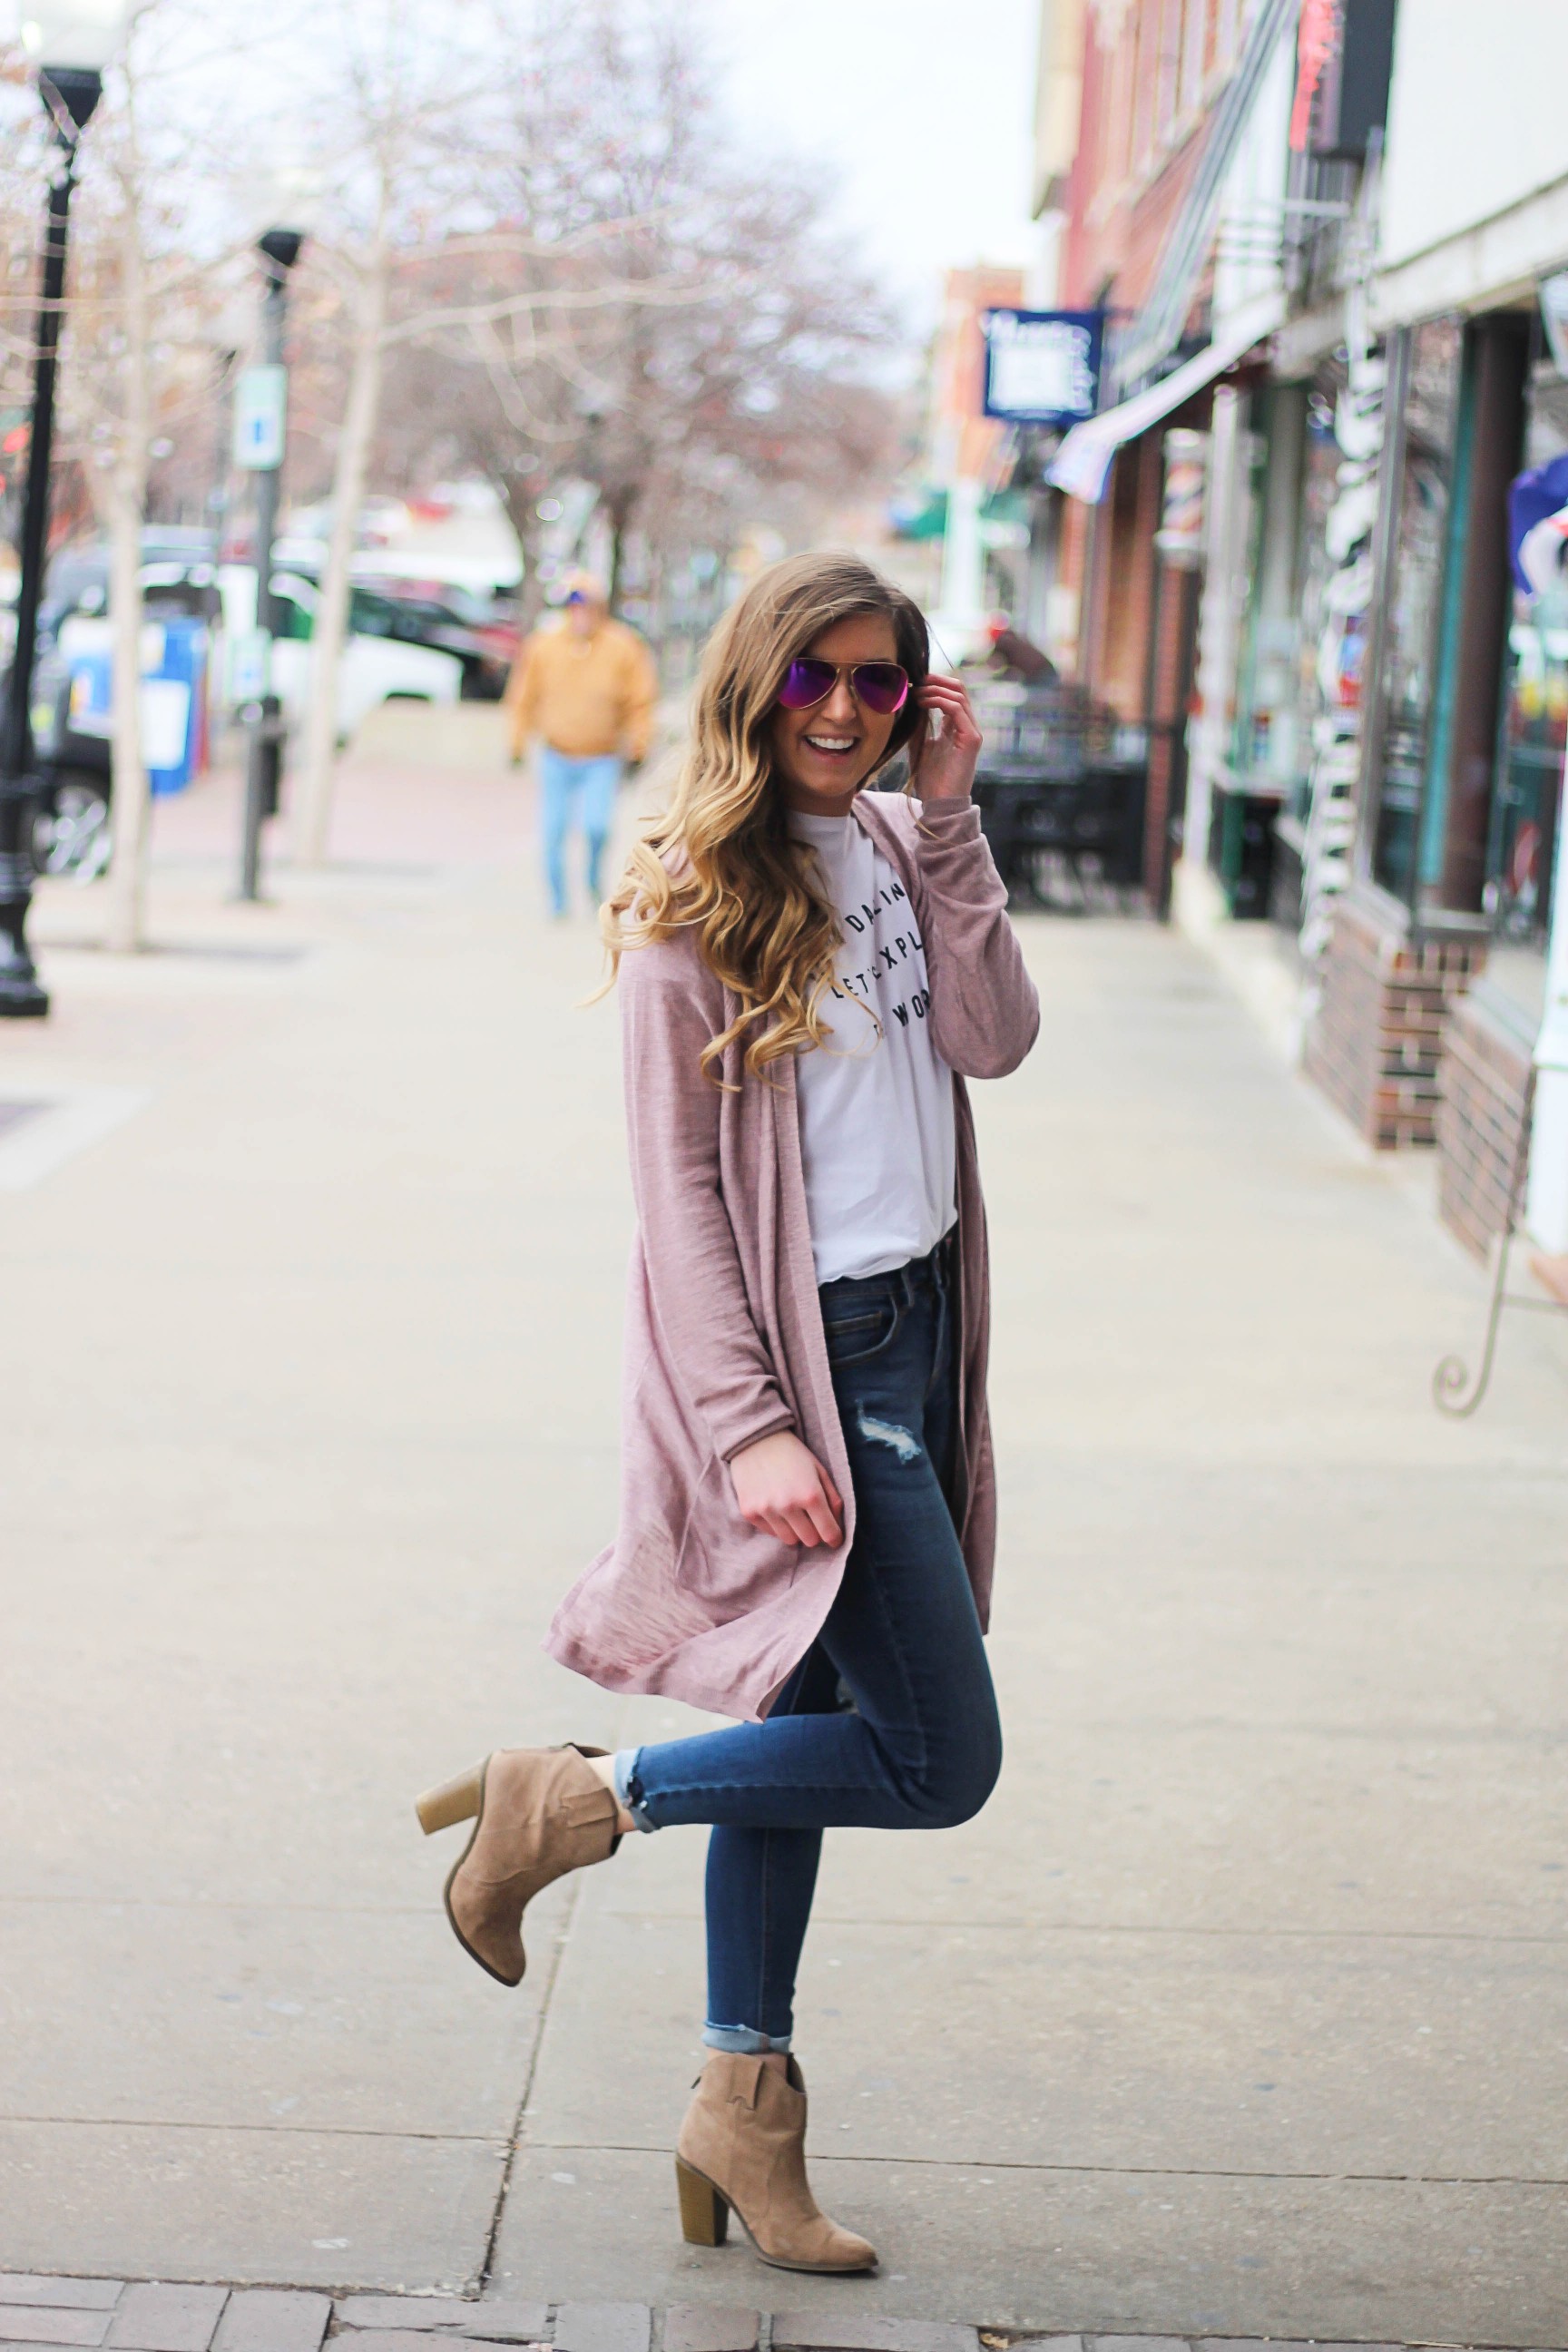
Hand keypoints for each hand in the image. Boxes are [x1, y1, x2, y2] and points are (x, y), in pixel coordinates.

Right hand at [729, 1430, 842, 1547]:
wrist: (755, 1439)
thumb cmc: (793, 1454)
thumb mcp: (819, 1470)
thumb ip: (832, 1499)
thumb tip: (837, 1526)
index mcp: (811, 1494)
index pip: (828, 1533)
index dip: (834, 1538)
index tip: (834, 1538)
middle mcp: (788, 1505)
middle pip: (809, 1540)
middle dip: (814, 1532)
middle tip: (811, 1519)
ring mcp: (766, 1510)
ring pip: (789, 1540)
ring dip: (795, 1530)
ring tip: (792, 1512)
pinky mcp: (749, 1512)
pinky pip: (770, 1532)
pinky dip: (776, 1525)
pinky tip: (775, 1506)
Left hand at [908, 673, 981, 803]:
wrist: (939, 802)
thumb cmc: (930, 779)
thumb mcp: (919, 745)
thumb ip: (919, 725)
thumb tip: (909, 702)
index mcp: (957, 726)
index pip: (952, 693)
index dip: (934, 683)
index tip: (914, 682)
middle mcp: (967, 726)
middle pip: (959, 689)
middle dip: (936, 681)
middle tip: (915, 681)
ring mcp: (972, 731)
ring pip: (959, 695)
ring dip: (935, 689)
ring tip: (917, 693)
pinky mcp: (971, 739)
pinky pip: (957, 709)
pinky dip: (939, 701)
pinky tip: (924, 703)